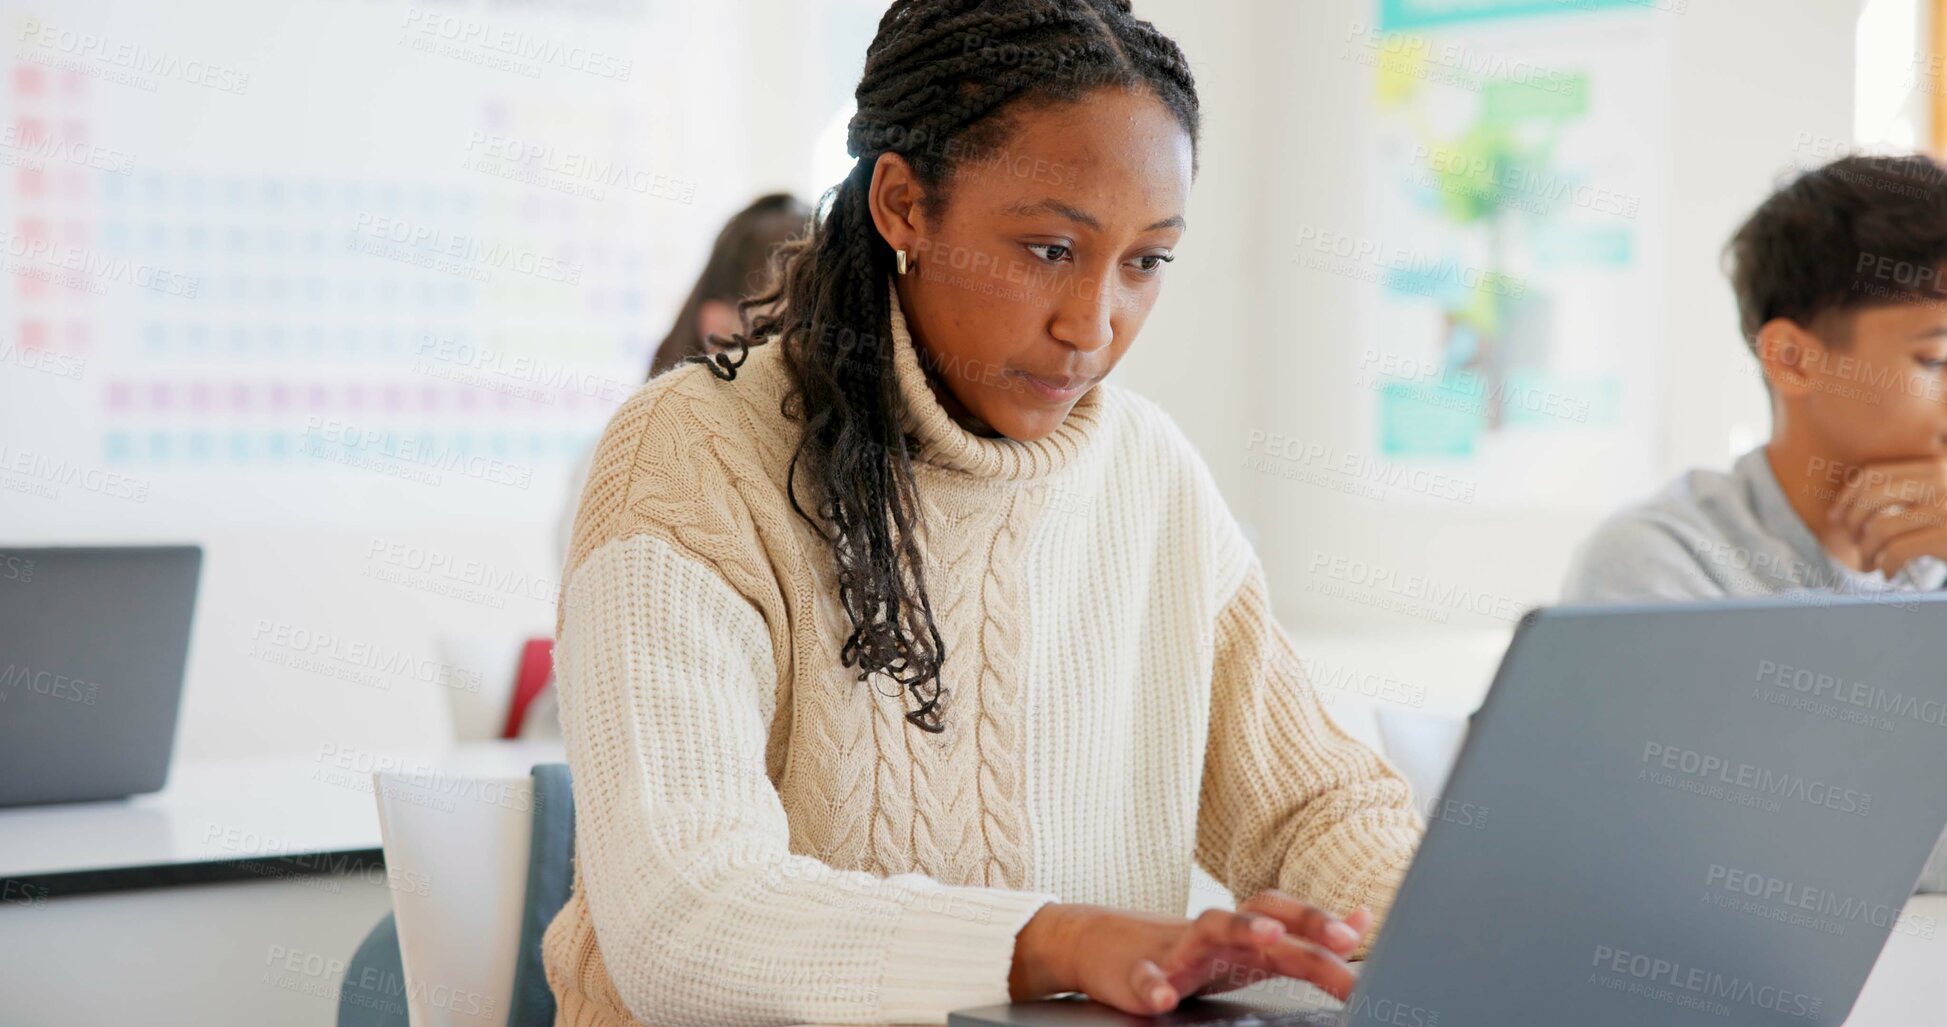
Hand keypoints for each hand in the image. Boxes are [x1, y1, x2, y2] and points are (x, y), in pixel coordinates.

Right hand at [1010, 892, 1371, 1015]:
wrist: (1096, 943)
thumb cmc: (1183, 950)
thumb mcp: (1248, 944)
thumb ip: (1303, 937)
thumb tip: (1364, 919)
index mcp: (1244, 933)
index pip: (1289, 915)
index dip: (1326, 924)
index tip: (1364, 938)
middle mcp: (1215, 933)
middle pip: (1263, 913)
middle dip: (1305, 924)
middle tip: (1343, 938)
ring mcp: (1177, 949)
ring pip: (1209, 927)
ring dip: (1242, 929)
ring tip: (1270, 940)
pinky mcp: (1138, 971)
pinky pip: (1146, 976)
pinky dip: (1155, 985)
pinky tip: (1164, 998)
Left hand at [1828, 458, 1946, 575]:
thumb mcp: (1934, 501)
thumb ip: (1901, 495)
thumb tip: (1840, 512)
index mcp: (1935, 465)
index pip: (1873, 473)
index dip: (1847, 496)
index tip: (1836, 518)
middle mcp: (1942, 480)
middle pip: (1870, 498)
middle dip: (1853, 525)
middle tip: (1855, 545)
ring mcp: (1946, 508)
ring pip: (1878, 528)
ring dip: (1866, 552)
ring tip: (1870, 564)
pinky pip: (1895, 551)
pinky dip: (1885, 565)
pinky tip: (1889, 573)